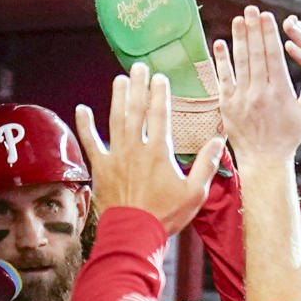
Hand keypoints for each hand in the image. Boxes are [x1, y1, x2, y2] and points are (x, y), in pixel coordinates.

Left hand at [76, 62, 224, 233]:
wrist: (134, 233)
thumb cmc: (166, 215)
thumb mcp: (195, 192)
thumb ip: (206, 164)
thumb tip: (218, 140)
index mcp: (159, 151)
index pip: (160, 114)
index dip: (160, 94)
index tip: (160, 77)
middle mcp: (136, 148)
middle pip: (137, 110)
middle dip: (138, 87)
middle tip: (138, 68)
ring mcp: (116, 156)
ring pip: (115, 120)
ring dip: (117, 98)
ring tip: (119, 80)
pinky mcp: (101, 168)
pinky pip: (91, 142)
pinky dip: (85, 125)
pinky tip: (81, 109)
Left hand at [212, 6, 300, 165]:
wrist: (264, 159)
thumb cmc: (288, 136)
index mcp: (280, 91)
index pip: (273, 56)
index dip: (269, 34)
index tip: (267, 17)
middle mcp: (260, 92)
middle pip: (256, 54)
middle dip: (253, 29)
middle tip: (251, 9)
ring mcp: (242, 98)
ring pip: (240, 63)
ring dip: (238, 39)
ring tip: (238, 20)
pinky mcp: (227, 106)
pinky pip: (223, 79)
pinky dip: (221, 61)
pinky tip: (220, 44)